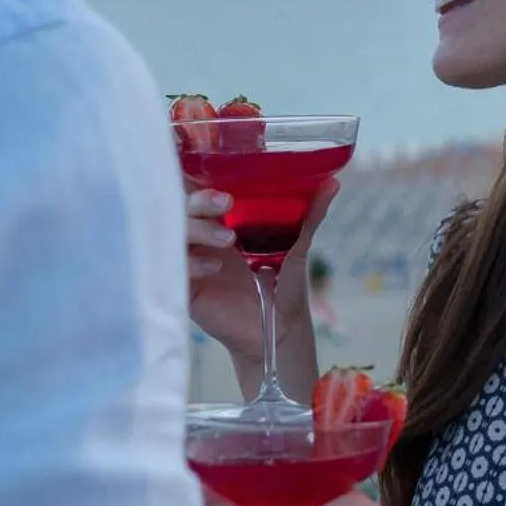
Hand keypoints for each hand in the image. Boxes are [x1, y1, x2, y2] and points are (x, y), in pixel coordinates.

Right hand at [185, 178, 337, 364]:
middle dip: (200, 199)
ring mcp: (191, 261)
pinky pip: (174, 268)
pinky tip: (215, 266)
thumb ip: (309, 217)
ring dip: (198, 228)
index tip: (219, 174)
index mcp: (222, 222)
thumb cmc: (285, 289)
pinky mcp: (186, 289)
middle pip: (180, 206)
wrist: (279, 331)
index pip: (199, 190)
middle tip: (226, 202)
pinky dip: (191, 263)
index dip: (200, 178)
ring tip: (229, 239)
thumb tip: (332, 183)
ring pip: (173, 232)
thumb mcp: (297, 248)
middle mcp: (202, 238)